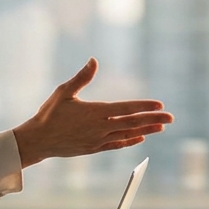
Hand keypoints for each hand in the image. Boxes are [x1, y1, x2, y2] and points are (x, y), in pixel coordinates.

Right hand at [13, 58, 173, 167]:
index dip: (144, 106)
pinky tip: (140, 138)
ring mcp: (98, 140)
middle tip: (171, 118)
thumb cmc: (49, 114)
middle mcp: (100, 128)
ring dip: (146, 130)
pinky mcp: (94, 149)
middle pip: (132, 123)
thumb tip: (94, 60)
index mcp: (95, 112)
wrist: (38, 141)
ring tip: (161, 127)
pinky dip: (130, 141)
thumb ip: (82, 77)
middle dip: (153, 119)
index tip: (159, 104)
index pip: (126, 108)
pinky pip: (116, 145)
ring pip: (127, 135)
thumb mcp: (64, 92)